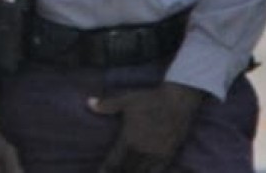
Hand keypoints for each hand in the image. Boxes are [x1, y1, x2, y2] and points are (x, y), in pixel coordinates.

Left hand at [88, 81, 205, 172]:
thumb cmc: (149, 100)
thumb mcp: (126, 100)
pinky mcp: (169, 155)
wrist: (177, 101)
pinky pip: (157, 172)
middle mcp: (142, 151)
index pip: (114, 162)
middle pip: (126, 170)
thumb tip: (88, 102)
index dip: (105, 170)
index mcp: (129, 140)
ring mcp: (156, 155)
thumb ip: (107, 105)